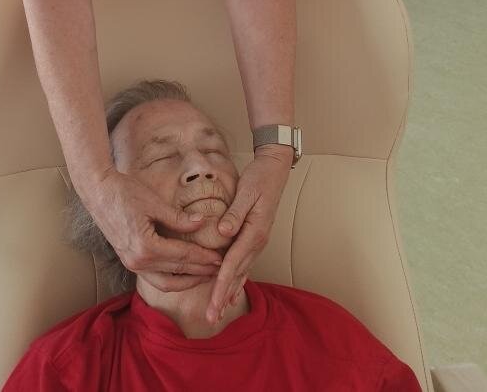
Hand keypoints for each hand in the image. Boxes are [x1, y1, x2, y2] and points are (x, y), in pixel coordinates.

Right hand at [89, 170, 222, 291]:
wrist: (98, 192)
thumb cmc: (125, 192)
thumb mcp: (154, 203)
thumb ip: (178, 218)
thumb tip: (202, 223)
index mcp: (145, 247)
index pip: (182, 256)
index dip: (203, 257)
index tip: (220, 257)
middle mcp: (138, 262)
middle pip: (176, 273)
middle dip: (200, 272)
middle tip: (220, 269)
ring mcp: (131, 264)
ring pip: (165, 283)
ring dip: (187, 281)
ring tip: (205, 275)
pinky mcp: (129, 261)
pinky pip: (154, 278)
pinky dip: (171, 279)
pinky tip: (183, 274)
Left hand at [206, 147, 291, 323]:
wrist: (275, 169)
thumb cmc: (259, 177)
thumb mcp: (246, 191)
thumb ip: (234, 213)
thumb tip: (223, 231)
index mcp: (255, 232)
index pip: (233, 263)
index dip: (221, 284)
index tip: (213, 302)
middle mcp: (257, 241)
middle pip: (237, 274)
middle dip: (224, 296)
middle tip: (212, 318)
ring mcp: (257, 241)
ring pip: (241, 272)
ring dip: (229, 292)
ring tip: (219, 311)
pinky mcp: (255, 238)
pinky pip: (244, 263)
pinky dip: (237, 280)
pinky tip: (233, 292)